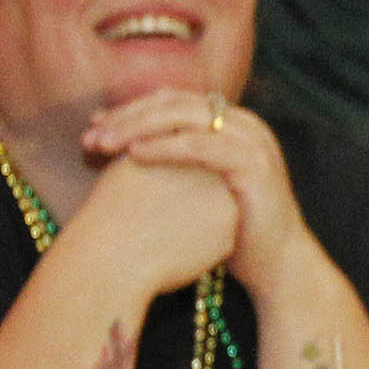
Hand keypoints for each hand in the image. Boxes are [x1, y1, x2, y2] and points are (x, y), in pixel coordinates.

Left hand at [88, 90, 310, 296]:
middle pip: (176, 103)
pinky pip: (201, 146)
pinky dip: (165, 147)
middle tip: (91, 134)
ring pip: (185, 118)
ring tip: (104, 144)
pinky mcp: (254, 164)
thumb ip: (176, 162)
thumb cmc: (233, 231)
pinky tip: (134, 155)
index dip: (131, 110)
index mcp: (231, 123)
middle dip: (128, 116)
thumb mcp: (201, 187)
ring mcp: (252, 141)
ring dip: (139, 128)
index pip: (174, 102)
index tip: (94, 127)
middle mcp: (244, 124)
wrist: (277, 266)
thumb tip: (125, 150)